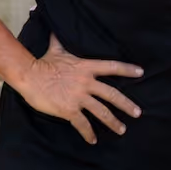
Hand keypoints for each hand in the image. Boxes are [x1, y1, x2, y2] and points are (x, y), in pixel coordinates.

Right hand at [15, 34, 143, 144]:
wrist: (29, 75)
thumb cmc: (42, 63)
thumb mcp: (55, 50)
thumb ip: (59, 41)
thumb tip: (54, 30)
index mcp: (86, 67)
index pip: (111, 67)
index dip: (127, 69)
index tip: (141, 73)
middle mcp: (86, 82)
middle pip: (112, 94)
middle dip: (126, 104)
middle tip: (137, 113)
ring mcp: (79, 97)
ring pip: (102, 112)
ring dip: (113, 122)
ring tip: (122, 129)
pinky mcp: (69, 110)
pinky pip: (83, 124)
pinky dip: (89, 133)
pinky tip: (93, 140)